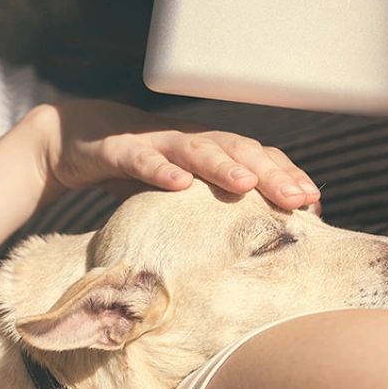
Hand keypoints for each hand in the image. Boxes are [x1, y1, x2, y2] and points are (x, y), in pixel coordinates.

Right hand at [25, 99, 319, 210]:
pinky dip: (159, 169)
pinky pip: (139, 157)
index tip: (315, 203)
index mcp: (208, 149)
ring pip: (195, 148)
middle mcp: (187, 139)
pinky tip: (178, 184)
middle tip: (298, 198)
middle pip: (237, 150)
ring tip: (247, 185)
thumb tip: (250, 248)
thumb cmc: (135, 169)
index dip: (286, 175)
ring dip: (223, 165)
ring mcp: (152, 140)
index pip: (257, 157)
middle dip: (270, 173)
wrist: (72, 139)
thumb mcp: (177, 190)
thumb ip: (208, 209)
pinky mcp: (115, 147)